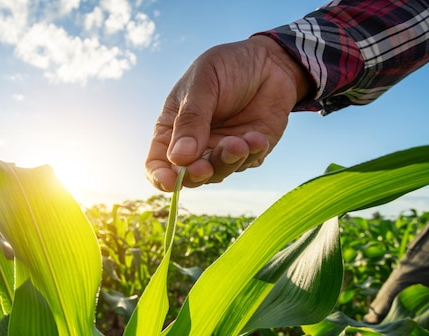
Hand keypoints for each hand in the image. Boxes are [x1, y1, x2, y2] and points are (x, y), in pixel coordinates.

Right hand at [145, 35, 313, 190]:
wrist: (270, 60)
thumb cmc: (227, 67)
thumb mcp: (202, 83)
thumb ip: (191, 119)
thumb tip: (178, 158)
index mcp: (171, 129)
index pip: (157, 164)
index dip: (160, 178)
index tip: (170, 182)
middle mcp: (194, 145)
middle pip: (187, 176)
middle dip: (196, 175)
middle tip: (205, 167)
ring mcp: (221, 150)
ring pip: (218, 173)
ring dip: (227, 162)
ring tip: (240, 142)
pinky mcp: (249, 152)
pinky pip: (247, 163)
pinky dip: (252, 154)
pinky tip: (257, 137)